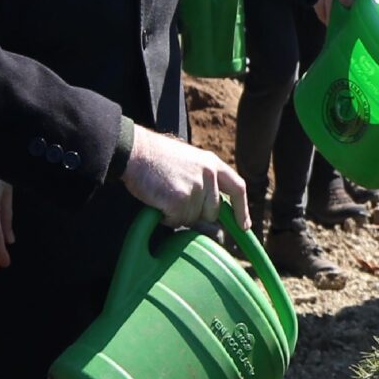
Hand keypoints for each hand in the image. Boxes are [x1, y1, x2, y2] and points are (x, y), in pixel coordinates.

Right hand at [119, 130, 247, 229]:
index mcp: (212, 164)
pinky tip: (158, 201)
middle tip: (175, 199)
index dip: (242, 209)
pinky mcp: (180, 199)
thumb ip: (204, 180)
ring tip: (164, 194)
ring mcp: (195, 187)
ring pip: (193, 218)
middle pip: (212, 212)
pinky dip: (165, 217)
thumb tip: (212, 210)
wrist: (134, 151)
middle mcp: (209, 175)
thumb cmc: (156, 157)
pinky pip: (176, 221)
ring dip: (178, 214)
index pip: (237, 188)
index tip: (244, 227)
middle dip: (196, 213)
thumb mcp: (189, 160)